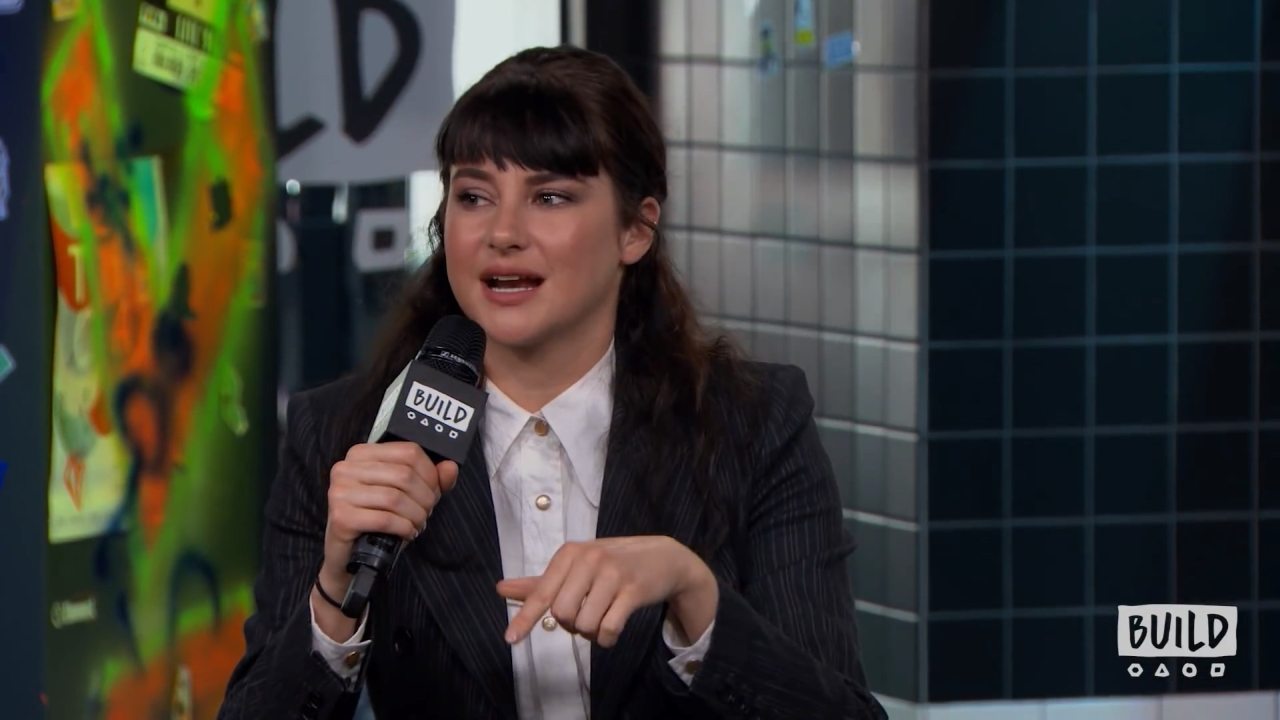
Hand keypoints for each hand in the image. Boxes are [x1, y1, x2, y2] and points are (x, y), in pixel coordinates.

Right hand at [318, 442, 457, 591]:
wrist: (348, 555)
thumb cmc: (377, 519)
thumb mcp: (407, 494)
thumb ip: (431, 479)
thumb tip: (450, 467)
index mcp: (361, 454)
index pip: (408, 452)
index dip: (430, 474)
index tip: (433, 492)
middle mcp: (345, 468)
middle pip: (404, 475)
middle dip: (425, 498)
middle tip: (426, 513)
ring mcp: (339, 492)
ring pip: (395, 498)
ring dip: (416, 515)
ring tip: (417, 524)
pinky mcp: (340, 517)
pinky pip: (384, 520)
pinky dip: (403, 528)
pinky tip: (407, 533)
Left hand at [496, 536, 718, 647]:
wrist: (664, 557)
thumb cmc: (613, 563)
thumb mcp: (576, 566)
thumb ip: (540, 582)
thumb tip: (500, 589)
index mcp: (570, 553)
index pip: (542, 593)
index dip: (525, 618)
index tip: (510, 639)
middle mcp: (589, 560)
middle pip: (562, 614)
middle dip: (572, 624)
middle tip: (587, 614)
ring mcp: (612, 574)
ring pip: (585, 625)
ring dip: (591, 633)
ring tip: (602, 619)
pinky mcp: (633, 591)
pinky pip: (608, 629)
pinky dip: (607, 639)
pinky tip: (612, 631)